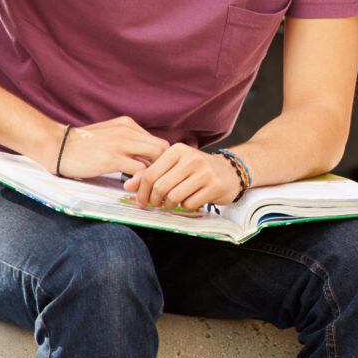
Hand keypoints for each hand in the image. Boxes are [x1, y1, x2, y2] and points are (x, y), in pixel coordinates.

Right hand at [52, 116, 169, 180]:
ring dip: (155, 176)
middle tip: (155, 183)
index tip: (155, 174)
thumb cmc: (81, 145)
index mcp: (129, 125)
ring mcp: (122, 144)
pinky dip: (142, 182)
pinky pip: (141, 171)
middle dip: (163, 168)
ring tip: (147, 189)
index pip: (158, 142)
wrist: (56, 146)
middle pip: (163, 149)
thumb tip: (146, 162)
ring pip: (156, 158)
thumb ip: (128, 144)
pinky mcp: (113, 158)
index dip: (160, 160)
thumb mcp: (110, 136)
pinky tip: (134, 189)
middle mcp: (129, 131)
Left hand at [124, 143, 242, 210]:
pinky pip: (189, 203)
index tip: (142, 200)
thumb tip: (128, 186)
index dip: (142, 191)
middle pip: (160, 187)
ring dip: (169, 205)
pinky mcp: (215, 186)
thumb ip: (149, 174)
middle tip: (156, 204)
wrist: (230, 171)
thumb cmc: (196, 170)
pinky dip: (185, 206)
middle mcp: (191, 158)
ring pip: (174, 197)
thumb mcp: (173, 166)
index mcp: (178, 150)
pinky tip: (189, 200)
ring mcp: (205, 172)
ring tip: (172, 203)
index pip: (150, 174)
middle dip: (154, 200)